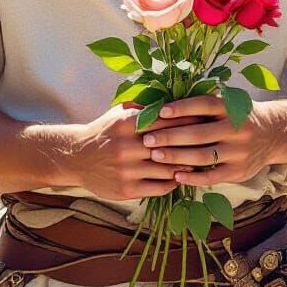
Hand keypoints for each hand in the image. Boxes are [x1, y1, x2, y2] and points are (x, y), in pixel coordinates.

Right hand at [68, 106, 203, 201]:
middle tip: (210, 142)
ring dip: (185, 166)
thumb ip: (143, 107)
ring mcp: (127, 170)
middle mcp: (127, 147)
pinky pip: (159, 187)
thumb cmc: (104, 132)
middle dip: (191, 144)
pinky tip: (182, 177)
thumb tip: (173, 97)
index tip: (204, 120)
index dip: (187, 121)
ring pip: (166, 168)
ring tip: (201, 161)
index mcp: (127, 124)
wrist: (77, 157)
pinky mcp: (127, 189)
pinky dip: (173, 182)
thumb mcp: (119, 113)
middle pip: (169, 145)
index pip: (165, 121)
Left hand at [138, 96, 277, 188]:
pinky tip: (175, 176)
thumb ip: (204, 105)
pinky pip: (213, 177)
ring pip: (203, 156)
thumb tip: (166, 104)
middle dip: (170, 137)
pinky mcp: (239, 171)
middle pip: (198, 133)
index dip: (181, 108)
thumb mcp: (229, 103)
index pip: (203, 105)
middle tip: (147, 139)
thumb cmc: (240, 116)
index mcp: (232, 108)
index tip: (159, 112)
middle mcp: (236, 129)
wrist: (274, 133)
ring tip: (155, 156)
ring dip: (176, 157)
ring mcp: (238, 152)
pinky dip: (193, 177)